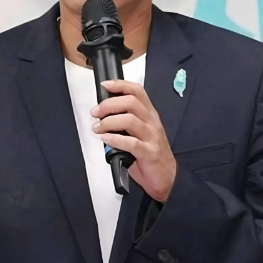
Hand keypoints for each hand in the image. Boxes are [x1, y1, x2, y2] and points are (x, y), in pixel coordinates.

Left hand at [91, 80, 176, 201]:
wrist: (166, 177)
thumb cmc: (149, 154)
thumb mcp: (139, 132)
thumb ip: (125, 121)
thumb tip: (103, 114)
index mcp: (149, 114)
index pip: (137, 91)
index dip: (120, 85)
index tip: (105, 85)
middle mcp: (152, 122)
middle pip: (131, 102)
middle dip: (109, 105)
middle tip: (96, 113)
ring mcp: (152, 137)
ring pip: (130, 120)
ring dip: (108, 122)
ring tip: (97, 128)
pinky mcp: (149, 152)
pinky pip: (131, 142)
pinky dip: (114, 139)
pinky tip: (105, 139)